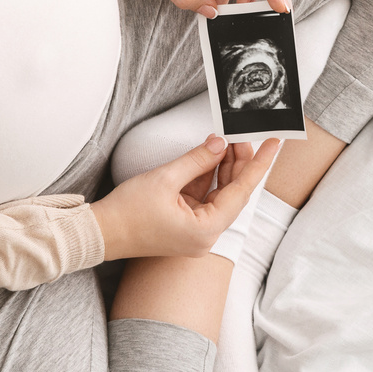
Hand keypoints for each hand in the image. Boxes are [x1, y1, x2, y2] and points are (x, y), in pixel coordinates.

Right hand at [91, 135, 280, 259]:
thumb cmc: (126, 213)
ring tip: (226, 141)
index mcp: (206, 230)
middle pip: (232, 193)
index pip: (242, 191)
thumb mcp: (165, 178)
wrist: (98, 233)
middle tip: (242, 136)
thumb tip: (220, 144)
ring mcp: (195, 231)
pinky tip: (210, 155)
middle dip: (238, 162)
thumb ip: (197, 160)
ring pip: (219, 193)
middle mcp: (206, 235)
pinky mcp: (185, 225)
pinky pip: (203, 198)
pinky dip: (207, 177)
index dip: (259, 164)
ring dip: (222, 168)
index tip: (275, 144)